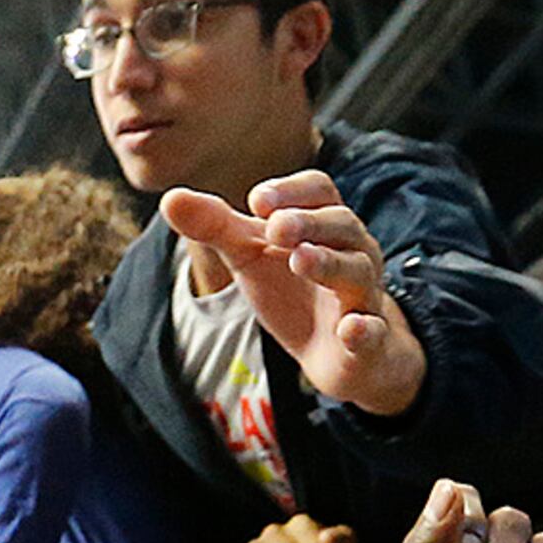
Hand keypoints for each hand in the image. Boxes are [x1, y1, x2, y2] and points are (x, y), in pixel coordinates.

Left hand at [162, 171, 427, 414]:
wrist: (329, 351)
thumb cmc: (290, 289)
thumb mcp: (249, 255)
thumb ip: (216, 227)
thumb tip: (170, 199)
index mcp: (323, 223)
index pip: (319, 190)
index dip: (291, 191)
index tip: (257, 201)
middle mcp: (352, 251)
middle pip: (341, 224)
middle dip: (309, 223)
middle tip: (275, 228)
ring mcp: (362, 294)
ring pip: (357, 271)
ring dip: (330, 264)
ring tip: (300, 260)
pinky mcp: (367, 339)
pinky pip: (372, 331)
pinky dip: (363, 329)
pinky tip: (351, 328)